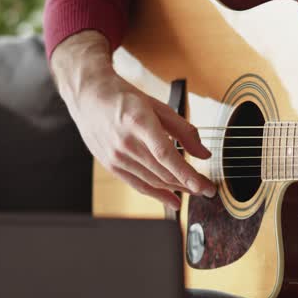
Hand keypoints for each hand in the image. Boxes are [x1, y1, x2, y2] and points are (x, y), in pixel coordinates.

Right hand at [51, 31, 214, 209]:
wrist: (89, 97)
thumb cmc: (125, 98)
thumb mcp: (158, 106)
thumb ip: (184, 130)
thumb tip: (204, 153)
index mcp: (139, 122)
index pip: (166, 155)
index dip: (186, 174)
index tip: (204, 186)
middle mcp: (126, 143)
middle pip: (162, 172)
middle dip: (188, 184)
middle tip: (208, 189)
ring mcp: (116, 157)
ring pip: (152, 181)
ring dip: (176, 190)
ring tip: (195, 192)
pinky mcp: (111, 166)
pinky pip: (138, 185)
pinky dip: (157, 195)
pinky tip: (173, 200)